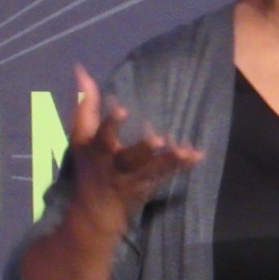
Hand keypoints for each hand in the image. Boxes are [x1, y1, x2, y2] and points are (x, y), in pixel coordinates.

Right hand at [69, 64, 202, 232]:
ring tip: (185, 151)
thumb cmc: (89, 164)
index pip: (103, 136)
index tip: (122, 108)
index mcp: (98, 151)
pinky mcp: (150, 184)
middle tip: (158, 139)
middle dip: (143, 150)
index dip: (112, 124)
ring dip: (169, 161)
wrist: (96, 210)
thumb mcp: (81, 135)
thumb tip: (81, 68)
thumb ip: (85, 103)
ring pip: (153, 170)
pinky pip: (168, 174)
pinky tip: (198, 155)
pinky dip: (183, 165)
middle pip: (130, 158)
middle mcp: (117, 166)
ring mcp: (135, 178)